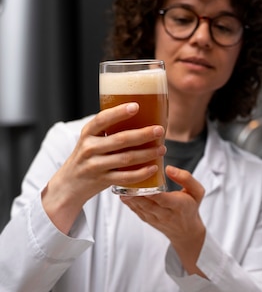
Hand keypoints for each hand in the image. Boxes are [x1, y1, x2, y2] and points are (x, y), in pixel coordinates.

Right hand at [43, 103, 165, 233]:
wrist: (69, 185)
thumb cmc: (88, 157)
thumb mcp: (91, 140)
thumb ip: (109, 130)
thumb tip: (142, 115)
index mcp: (88, 133)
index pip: (102, 119)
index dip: (119, 112)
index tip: (136, 106)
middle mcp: (90, 148)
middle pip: (120, 139)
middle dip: (143, 134)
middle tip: (160, 130)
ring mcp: (95, 166)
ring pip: (126, 158)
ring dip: (147, 154)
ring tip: (162, 149)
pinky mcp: (102, 181)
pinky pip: (125, 177)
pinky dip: (141, 173)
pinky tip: (153, 168)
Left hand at [121, 165, 206, 276]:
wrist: (186, 231)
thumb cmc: (191, 207)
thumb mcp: (197, 191)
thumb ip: (186, 178)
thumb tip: (168, 168)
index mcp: (179, 205)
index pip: (163, 199)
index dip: (152, 192)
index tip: (143, 180)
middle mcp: (166, 214)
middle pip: (148, 203)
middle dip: (135, 193)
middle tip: (125, 180)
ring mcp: (155, 219)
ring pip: (140, 207)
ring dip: (129, 197)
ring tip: (119, 185)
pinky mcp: (148, 220)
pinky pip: (136, 211)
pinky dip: (129, 202)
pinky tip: (122, 193)